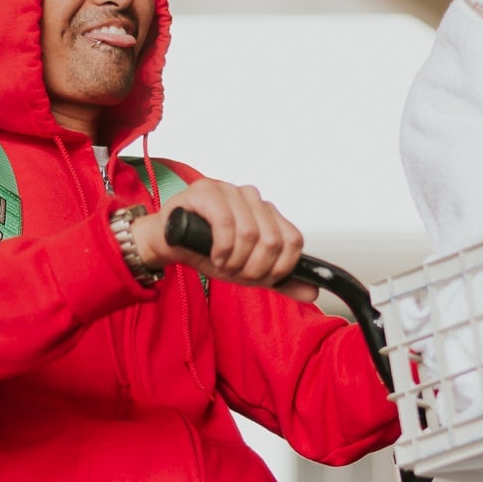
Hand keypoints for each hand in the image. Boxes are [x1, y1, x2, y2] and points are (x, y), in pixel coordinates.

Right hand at [129, 179, 317, 301]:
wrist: (170, 245)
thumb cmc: (207, 252)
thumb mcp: (248, 271)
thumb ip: (280, 280)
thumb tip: (312, 291)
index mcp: (267, 213)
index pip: (293, 241)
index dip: (278, 267)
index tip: (257, 276)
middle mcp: (252, 198)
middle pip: (273, 241)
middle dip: (253, 268)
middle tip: (234, 271)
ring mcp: (230, 190)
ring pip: (251, 233)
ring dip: (235, 260)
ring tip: (221, 263)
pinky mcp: (207, 190)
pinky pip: (226, 223)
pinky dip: (221, 249)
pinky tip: (213, 254)